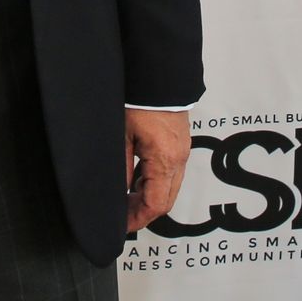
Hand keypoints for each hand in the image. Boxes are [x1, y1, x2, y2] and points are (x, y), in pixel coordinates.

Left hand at [124, 108, 189, 231]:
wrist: (158, 78)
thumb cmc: (140, 100)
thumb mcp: (122, 135)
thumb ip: (123, 167)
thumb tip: (119, 191)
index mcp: (164, 160)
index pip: (155, 204)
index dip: (138, 218)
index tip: (123, 225)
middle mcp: (178, 160)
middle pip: (166, 201)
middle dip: (144, 212)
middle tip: (123, 215)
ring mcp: (182, 152)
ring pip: (170, 188)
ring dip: (150, 197)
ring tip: (127, 198)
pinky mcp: (181, 145)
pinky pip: (172, 173)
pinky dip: (156, 182)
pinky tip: (138, 179)